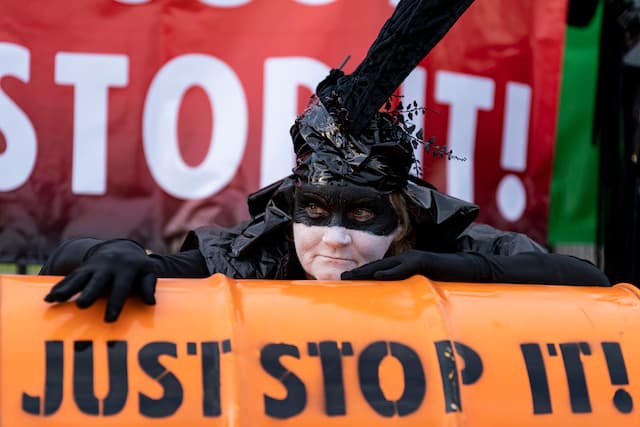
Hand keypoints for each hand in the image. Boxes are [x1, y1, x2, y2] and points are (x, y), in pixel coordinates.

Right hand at [44, 239, 155, 321]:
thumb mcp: (148, 272)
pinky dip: (59, 287)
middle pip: (98, 281)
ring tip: (56, 299)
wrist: (122, 247)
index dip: (116, 302)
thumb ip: (148, 286)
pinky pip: (70, 278)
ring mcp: (94, 267)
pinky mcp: (83, 269)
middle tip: (82, 305)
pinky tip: (49, 299)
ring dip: (67, 288)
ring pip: (80, 278)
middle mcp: (108, 267)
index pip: (121, 287)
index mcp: (127, 269)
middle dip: (89, 293)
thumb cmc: (137, 267)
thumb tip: (151, 302)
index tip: (109, 318)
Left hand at [341, 250, 490, 280]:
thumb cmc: (447, 281)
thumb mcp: (424, 288)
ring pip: (386, 266)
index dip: (362, 276)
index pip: (379, 272)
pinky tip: (377, 277)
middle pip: (377, 267)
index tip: (344, 283)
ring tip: (350, 277)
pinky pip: (404, 268)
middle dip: (358, 273)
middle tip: (339, 279)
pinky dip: (390, 273)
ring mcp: (414, 259)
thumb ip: (410, 293)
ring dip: (367, 272)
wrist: (471, 269)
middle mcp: (406, 260)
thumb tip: (396, 308)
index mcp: (404, 266)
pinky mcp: (424, 261)